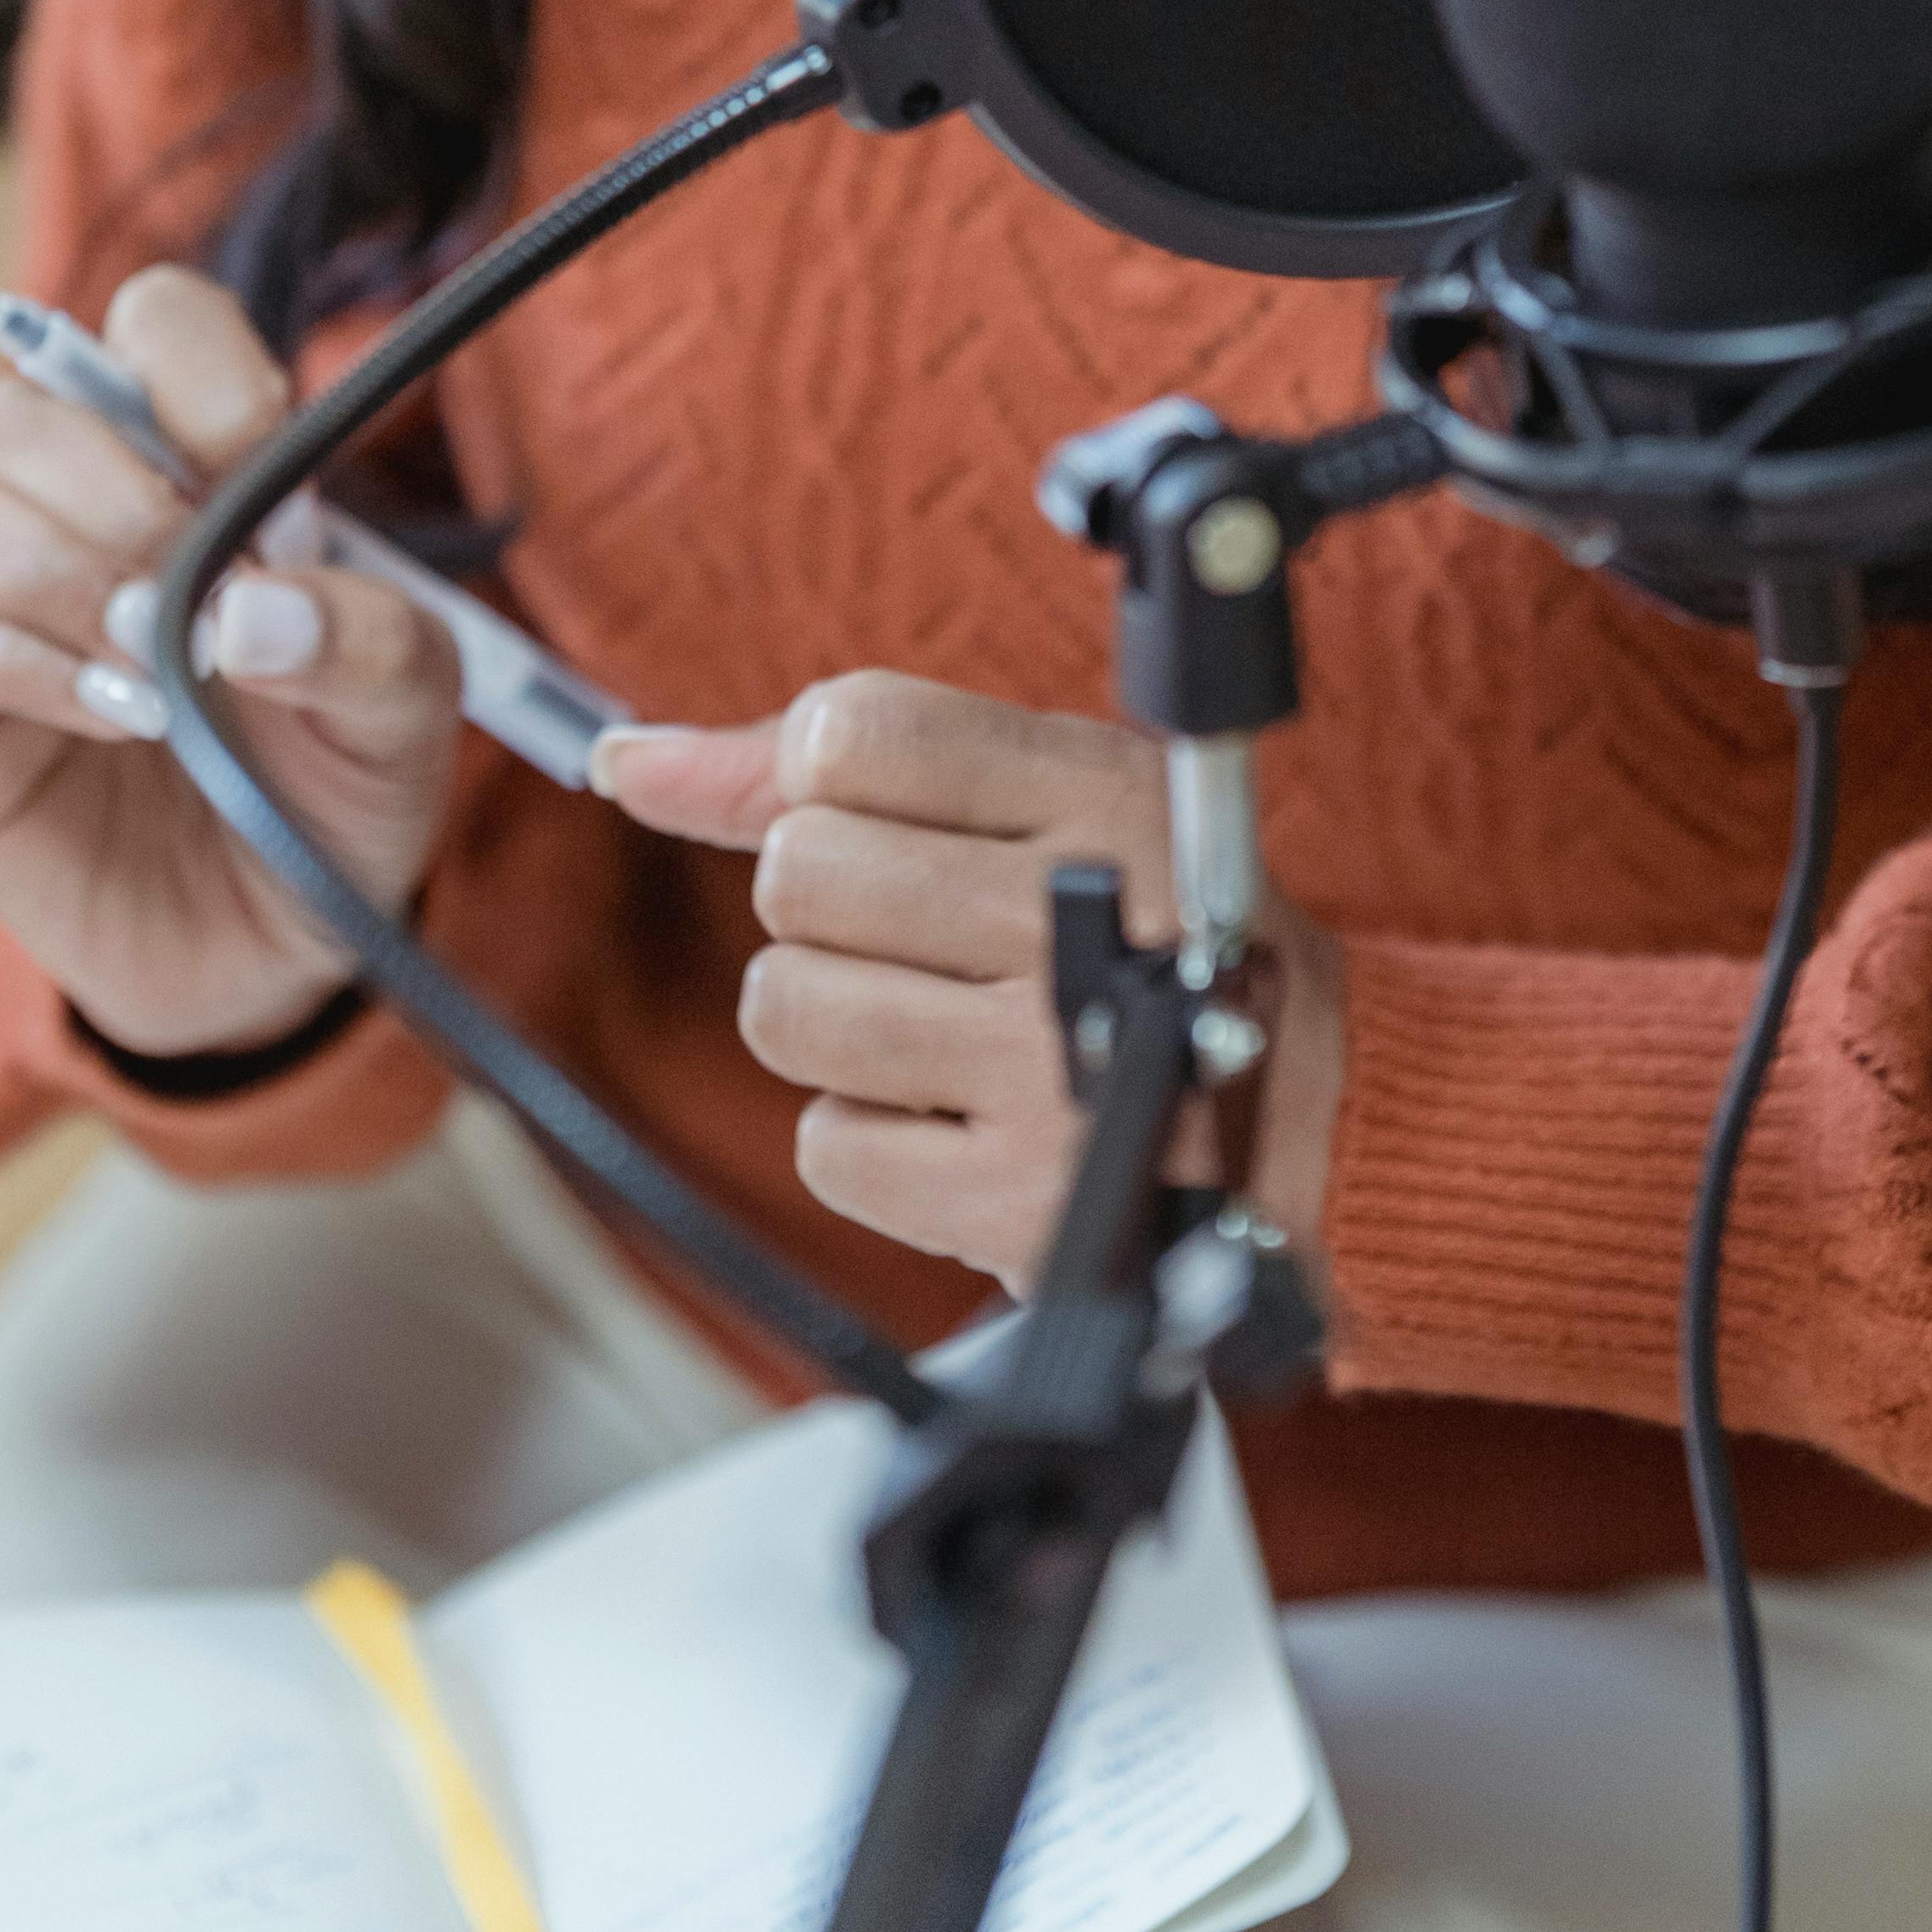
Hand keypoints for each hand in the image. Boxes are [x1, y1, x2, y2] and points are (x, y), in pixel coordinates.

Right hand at [0, 264, 461, 1058]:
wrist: (279, 947)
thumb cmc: (338, 789)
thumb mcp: (408, 715)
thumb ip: (369, 641)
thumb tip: (250, 615)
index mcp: (196, 459)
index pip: (151, 321)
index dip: (195, 372)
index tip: (254, 465)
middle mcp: (76, 508)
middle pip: (20, 407)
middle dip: (116, 490)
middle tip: (197, 597)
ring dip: (43, 566)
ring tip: (151, 660)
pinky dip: (18, 666)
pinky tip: (119, 718)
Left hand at [595, 674, 1346, 1296]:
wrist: (1307, 1121)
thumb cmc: (1144, 931)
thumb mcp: (1043, 796)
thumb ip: (822, 761)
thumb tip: (624, 758)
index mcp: (1099, 792)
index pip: (850, 733)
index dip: (827, 783)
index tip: (892, 824)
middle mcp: (1076, 916)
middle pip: (798, 871)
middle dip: (835, 912)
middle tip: (936, 938)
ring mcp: (1045, 1066)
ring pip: (787, 1007)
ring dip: (838, 1025)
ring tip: (942, 1026)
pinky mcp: (1014, 1199)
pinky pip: (825, 1147)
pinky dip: (872, 1142)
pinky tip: (958, 1116)